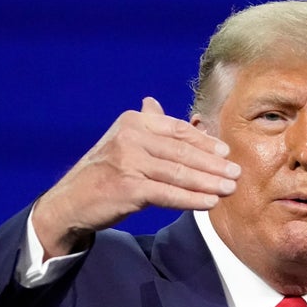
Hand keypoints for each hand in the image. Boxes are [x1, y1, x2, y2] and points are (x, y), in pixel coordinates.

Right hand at [33, 97, 239, 258]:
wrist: (70, 202)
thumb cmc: (102, 173)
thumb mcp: (121, 142)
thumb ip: (143, 125)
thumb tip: (154, 104)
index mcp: (133, 122)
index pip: (177, 130)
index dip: (204, 142)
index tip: (226, 152)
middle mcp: (130, 137)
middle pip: (182, 151)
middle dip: (213, 164)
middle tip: (236, 173)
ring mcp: (128, 162)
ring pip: (179, 172)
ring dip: (208, 182)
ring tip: (229, 188)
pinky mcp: (128, 187)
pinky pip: (168, 193)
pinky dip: (191, 198)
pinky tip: (209, 202)